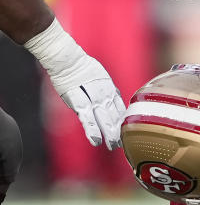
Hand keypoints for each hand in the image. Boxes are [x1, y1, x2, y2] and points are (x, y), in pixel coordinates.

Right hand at [23, 19, 125, 149]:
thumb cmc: (82, 68)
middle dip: (118, 130)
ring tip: (112, 145)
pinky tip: (95, 140)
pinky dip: (91, 129)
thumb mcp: (100, 77)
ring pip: (103, 117)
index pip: (119, 107)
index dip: (122, 121)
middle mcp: (103, 93)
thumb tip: (117, 99)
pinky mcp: (78, 100)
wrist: (67, 59)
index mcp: (109, 88)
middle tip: (122, 145)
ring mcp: (92, 97)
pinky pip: (86, 117)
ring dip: (108, 132)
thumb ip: (109, 89)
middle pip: (113, 114)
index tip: (126, 133)